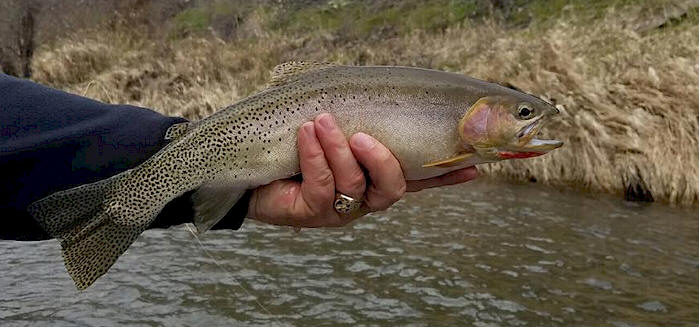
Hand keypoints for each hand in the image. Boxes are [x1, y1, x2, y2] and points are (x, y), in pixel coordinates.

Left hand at [246, 113, 477, 227]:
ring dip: (339, 149)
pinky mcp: (312, 212)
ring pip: (355, 185)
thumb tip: (380, 90)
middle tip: (362, 136)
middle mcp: (364, 196)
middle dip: (382, 160)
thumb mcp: (331, 127)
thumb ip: (356, 117)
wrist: (249, 169)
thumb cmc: (296, 144)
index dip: (446, 176)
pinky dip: (316, 156)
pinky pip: (323, 185)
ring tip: (321, 122)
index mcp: (375, 177)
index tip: (474, 168)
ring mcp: (339, 208)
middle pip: (392, 189)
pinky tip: (306, 133)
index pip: (418, 179)